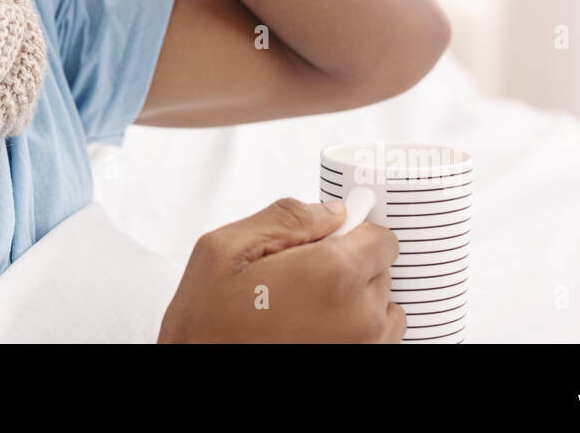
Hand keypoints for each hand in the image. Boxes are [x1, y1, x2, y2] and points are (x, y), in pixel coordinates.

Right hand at [158, 198, 404, 342]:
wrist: (196, 366)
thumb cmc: (206, 323)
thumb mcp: (226, 247)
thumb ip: (287, 217)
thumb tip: (330, 212)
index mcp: (331, 275)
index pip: (382, 238)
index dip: (350, 232)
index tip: (327, 238)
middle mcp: (358, 317)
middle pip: (380, 270)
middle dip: (348, 265)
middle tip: (300, 276)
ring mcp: (362, 349)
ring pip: (383, 308)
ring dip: (356, 301)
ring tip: (308, 307)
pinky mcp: (357, 364)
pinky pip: (378, 340)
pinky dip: (355, 331)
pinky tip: (317, 329)